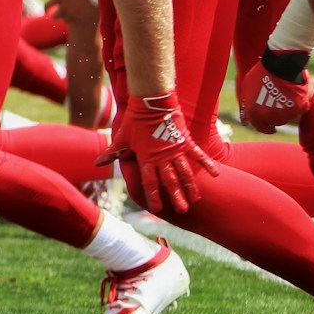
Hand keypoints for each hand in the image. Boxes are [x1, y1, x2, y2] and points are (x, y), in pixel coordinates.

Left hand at [112, 93, 217, 213]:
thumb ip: (113, 153)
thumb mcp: (122, 138)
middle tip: (183, 211)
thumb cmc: (134, 121)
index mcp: (146, 158)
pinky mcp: (185, 141)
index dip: (153, 195)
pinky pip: (198, 155)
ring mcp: (175, 150)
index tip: (157, 209)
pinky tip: (216, 174)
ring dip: (191, 186)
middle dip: (176, 196)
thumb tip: (97, 163)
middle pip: (170, 180)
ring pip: (185, 172)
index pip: (150, 181)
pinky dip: (207, 163)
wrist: (150, 103)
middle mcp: (162, 157)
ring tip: (196, 199)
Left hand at [236, 48, 311, 133]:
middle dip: (275, 118)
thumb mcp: (247, 88)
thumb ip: (247, 104)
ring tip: (283, 98)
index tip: (269, 127)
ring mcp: (285, 113)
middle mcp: (268, 116)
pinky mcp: (299, 108)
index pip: (260, 127)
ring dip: (285, 112)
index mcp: (254, 113)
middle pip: (274, 122)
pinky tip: (293, 96)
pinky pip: (298, 111)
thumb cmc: (261, 74)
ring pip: (286, 118)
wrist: (280, 64)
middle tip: (277, 108)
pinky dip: (297, 106)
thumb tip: (246, 118)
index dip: (264, 126)